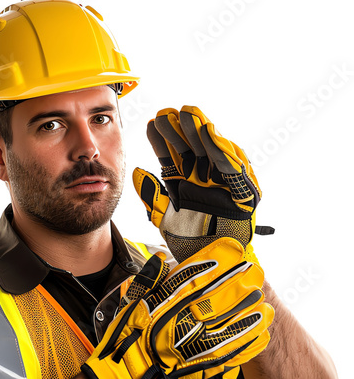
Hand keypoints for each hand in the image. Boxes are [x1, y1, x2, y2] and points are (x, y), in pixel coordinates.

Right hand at [82, 238, 272, 378]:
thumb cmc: (129, 334)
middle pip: (219, 298)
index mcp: (167, 301)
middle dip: (240, 285)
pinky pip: (231, 352)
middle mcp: (184, 319)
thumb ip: (150, 279)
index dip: (217, 263)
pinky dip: (248, 343)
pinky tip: (261, 334)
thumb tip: (161, 259)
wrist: (128, 372)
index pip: (196, 276)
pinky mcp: (203, 362)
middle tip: (256, 273)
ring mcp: (195, 342)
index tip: (233, 252)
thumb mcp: (134, 301)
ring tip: (265, 304)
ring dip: (250, 314)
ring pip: (229, 325)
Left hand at [133, 106, 265, 263]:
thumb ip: (152, 196)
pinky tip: (210, 134)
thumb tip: (136, 172)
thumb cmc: (190, 241)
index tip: (150, 124)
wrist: (210, 264)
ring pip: (211, 152)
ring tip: (188, 114)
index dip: (162, 140)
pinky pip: (233, 169)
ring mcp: (222, 183)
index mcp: (185, 182)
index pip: (172, 156)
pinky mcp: (242, 192)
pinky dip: (222, 152)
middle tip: (166, 113)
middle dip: (179, 131)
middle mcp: (204, 178)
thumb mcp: (164, 218)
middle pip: (191, 148)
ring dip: (200, 133)